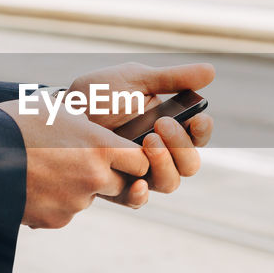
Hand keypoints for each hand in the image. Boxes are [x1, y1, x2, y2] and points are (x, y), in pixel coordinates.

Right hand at [0, 98, 151, 228]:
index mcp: (99, 146)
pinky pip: (66, 212)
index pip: (140, 161)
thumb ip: (86, 122)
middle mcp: (93, 177)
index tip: (121, 153)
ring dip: (77, 188)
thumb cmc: (15, 123)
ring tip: (46, 169)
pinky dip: (55, 203)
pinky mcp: (56, 220)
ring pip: (90, 197)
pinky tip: (33, 185)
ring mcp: (75, 202)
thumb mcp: (56, 109)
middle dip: (106, 174)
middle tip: (77, 160)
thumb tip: (98, 121)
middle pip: (120, 183)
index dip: (133, 158)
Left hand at [68, 62, 214, 194]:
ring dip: (165, 164)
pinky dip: (142, 195)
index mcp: (169, 127)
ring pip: (170, 183)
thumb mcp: (135, 79)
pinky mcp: (118, 186)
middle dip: (181, 146)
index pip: (198, 136)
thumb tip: (212, 71)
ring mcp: (140, 171)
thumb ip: (172, 78)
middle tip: (162, 124)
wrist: (60, 111)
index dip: (202, 130)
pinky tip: (139, 183)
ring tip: (146, 141)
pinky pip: (138, 201)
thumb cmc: (98, 93)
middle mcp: (159, 153)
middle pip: (190, 164)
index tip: (198, 119)